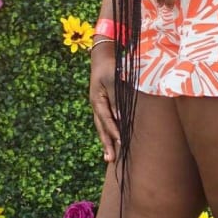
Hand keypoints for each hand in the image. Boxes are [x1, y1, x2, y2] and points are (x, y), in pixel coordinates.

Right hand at [88, 42, 119, 161]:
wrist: (102, 57)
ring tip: (109, 159)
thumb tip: (121, 117)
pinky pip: (105, 123)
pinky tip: (112, 143)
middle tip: (111, 160)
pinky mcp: (103, 106)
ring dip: (106, 142)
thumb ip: (117, 98)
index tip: (121, 142)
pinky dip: (108, 134)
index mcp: (97, 100)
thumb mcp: (113, 79)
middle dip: (107, 144)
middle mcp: (96, 106)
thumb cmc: (110, 66)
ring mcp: (98, 106)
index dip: (114, 131)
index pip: (106, 119)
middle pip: (101, 128)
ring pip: (102, 127)